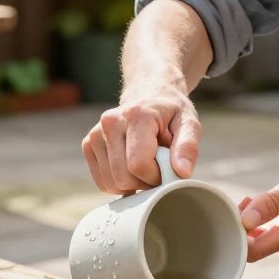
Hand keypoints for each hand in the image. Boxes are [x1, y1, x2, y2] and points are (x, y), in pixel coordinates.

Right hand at [82, 85, 201, 193]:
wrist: (149, 95)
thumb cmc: (171, 113)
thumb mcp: (190, 123)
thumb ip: (188, 146)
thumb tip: (182, 172)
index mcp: (137, 115)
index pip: (138, 165)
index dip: (156, 177)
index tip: (167, 169)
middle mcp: (111, 122)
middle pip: (122, 177)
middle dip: (144, 182)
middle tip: (158, 168)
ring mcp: (96, 133)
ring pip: (111, 183)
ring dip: (132, 184)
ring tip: (145, 164)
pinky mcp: (88, 144)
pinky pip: (102, 181)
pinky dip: (119, 182)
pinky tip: (130, 167)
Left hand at [239, 143, 278, 261]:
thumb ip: (272, 201)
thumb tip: (245, 219)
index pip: (254, 251)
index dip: (236, 235)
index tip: (233, 211)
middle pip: (259, 248)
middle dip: (243, 229)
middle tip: (241, 201)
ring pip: (270, 241)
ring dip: (256, 225)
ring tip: (252, 200)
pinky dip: (269, 222)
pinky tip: (267, 203)